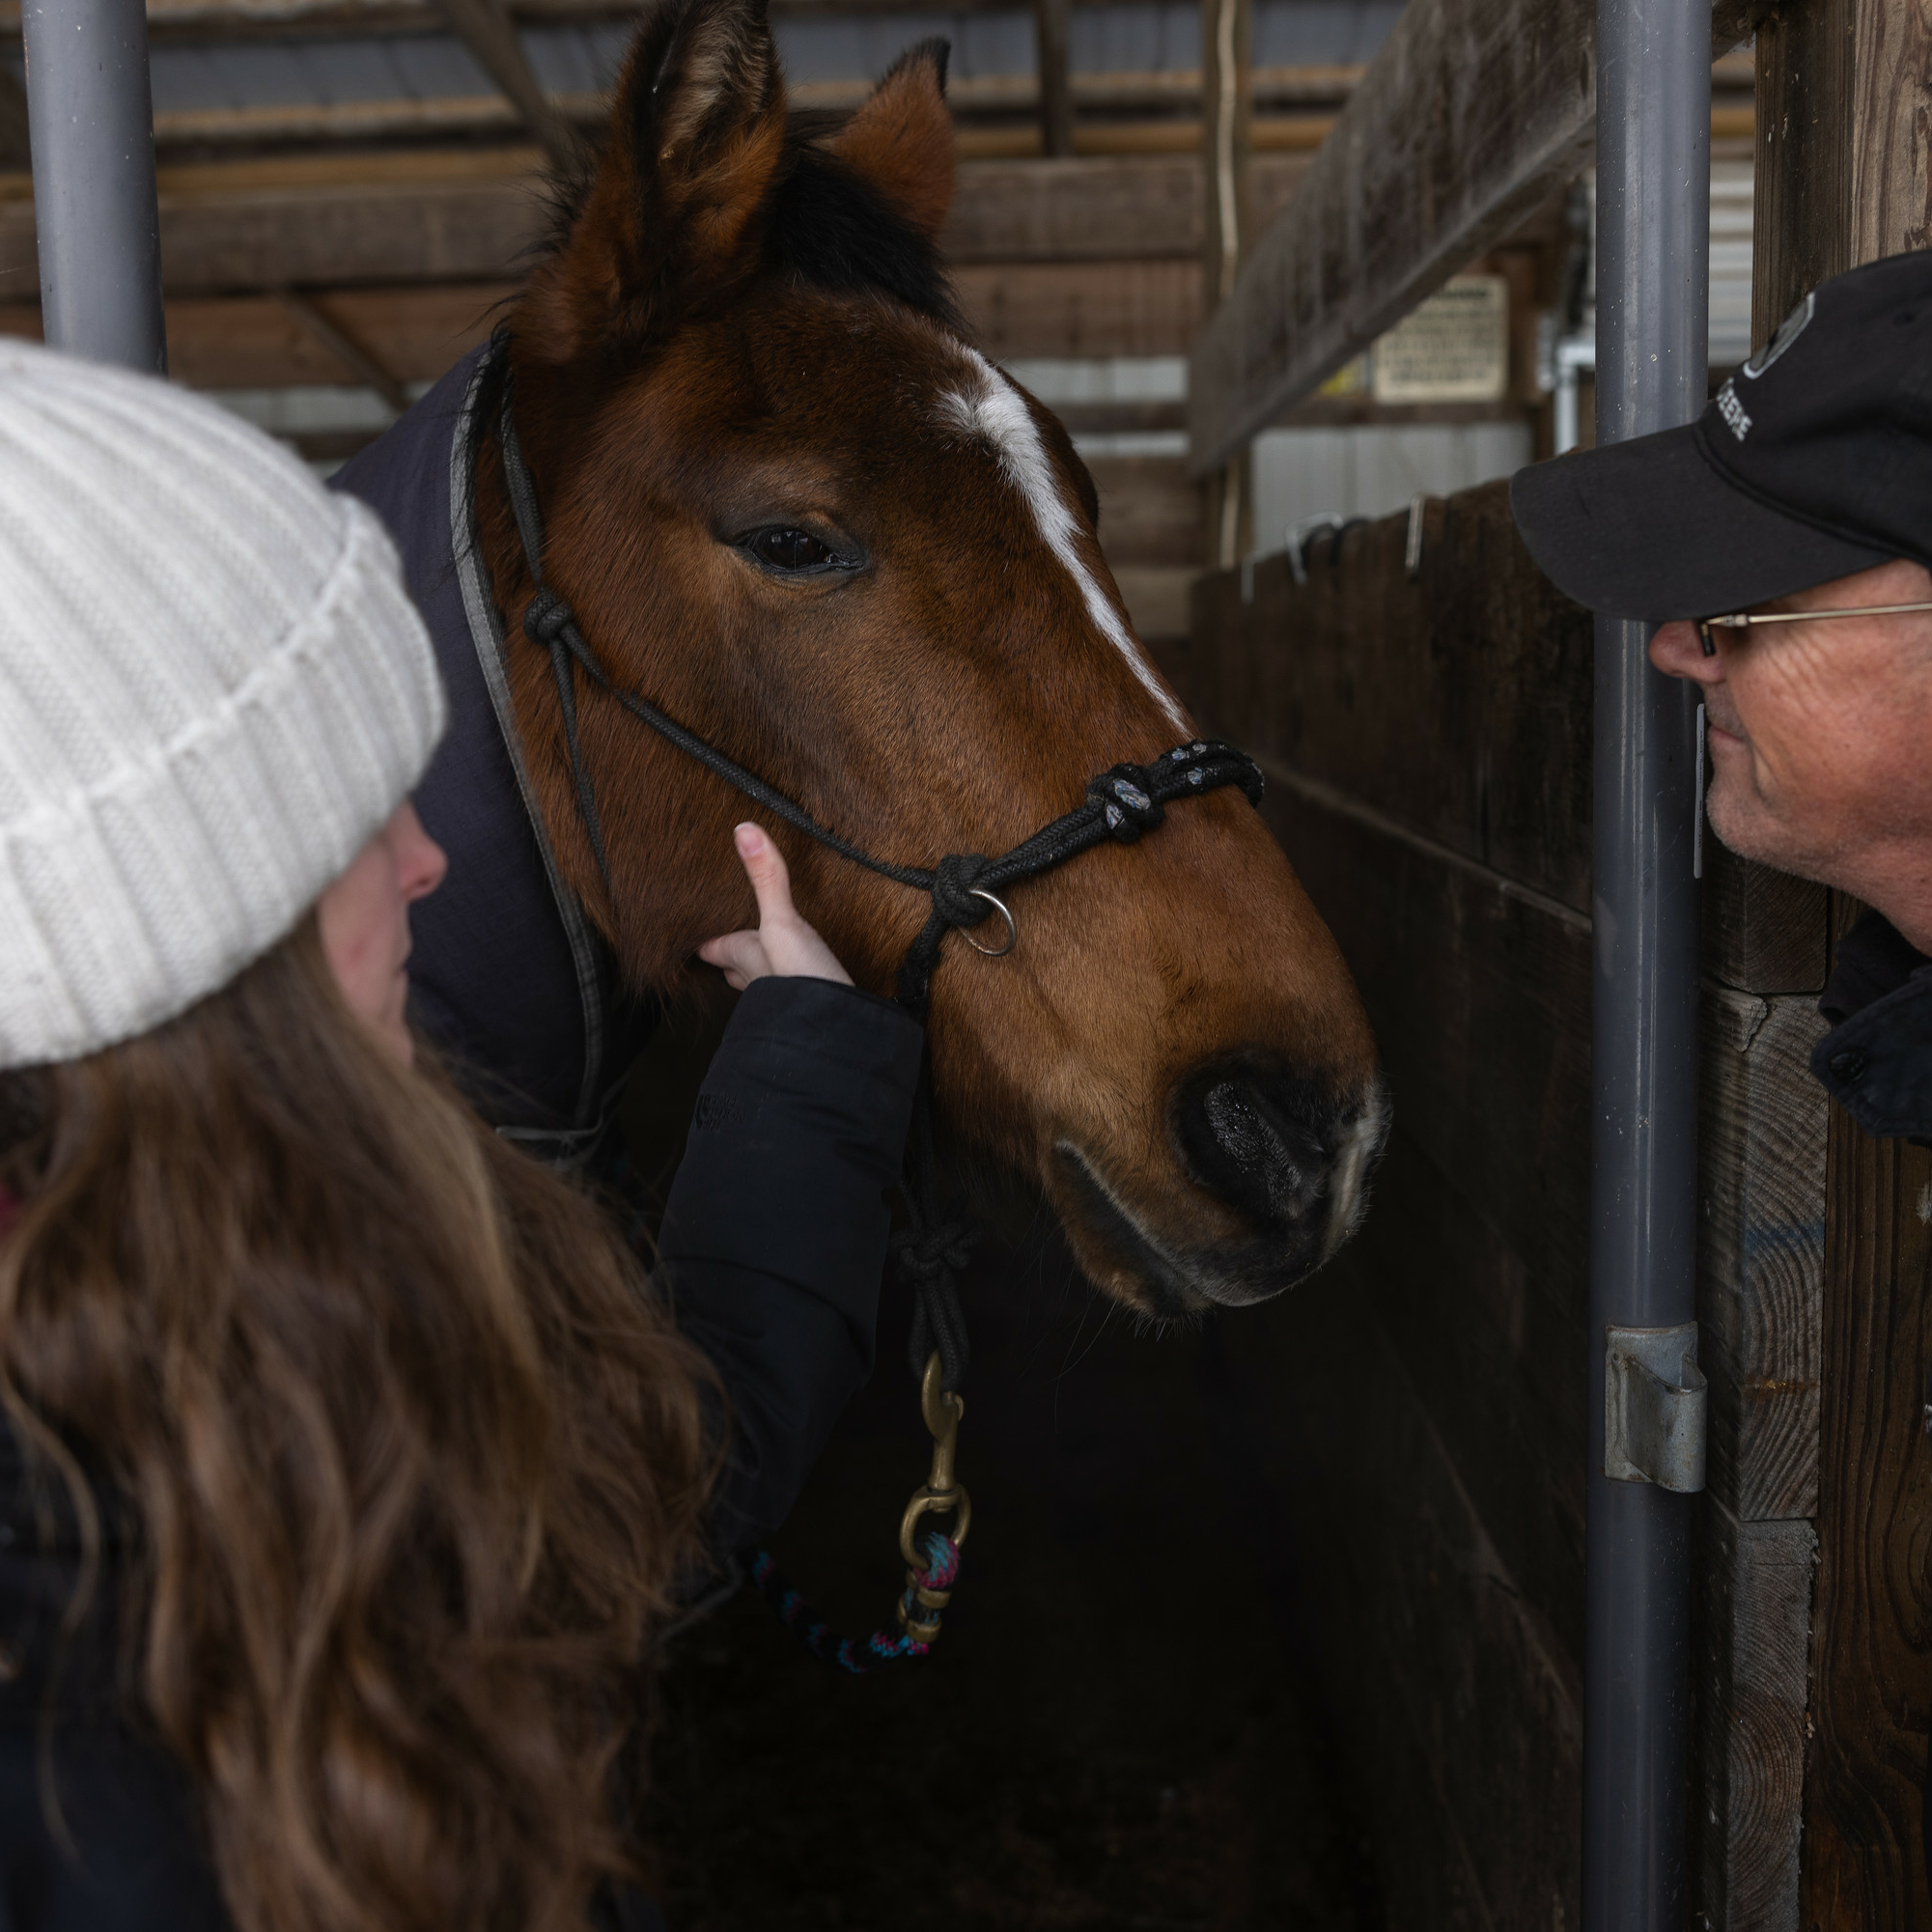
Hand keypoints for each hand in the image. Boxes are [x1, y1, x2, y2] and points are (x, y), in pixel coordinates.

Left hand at [698, 824, 852, 989]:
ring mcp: (782, 995)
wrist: (832, 1030)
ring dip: (759, 971)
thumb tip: (743, 829)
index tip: (692, 934)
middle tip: (721, 946)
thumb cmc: (797, 978)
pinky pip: (793, 991)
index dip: (701, 939)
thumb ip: (766, 879)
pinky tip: (802, 978)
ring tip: (759, 958)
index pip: (711, 947)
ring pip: (762, 980)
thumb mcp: (781, 921)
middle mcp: (756, 978)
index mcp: (741, 957)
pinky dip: (793, 982)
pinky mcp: (810, 1005)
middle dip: (729, 957)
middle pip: (734, 967)